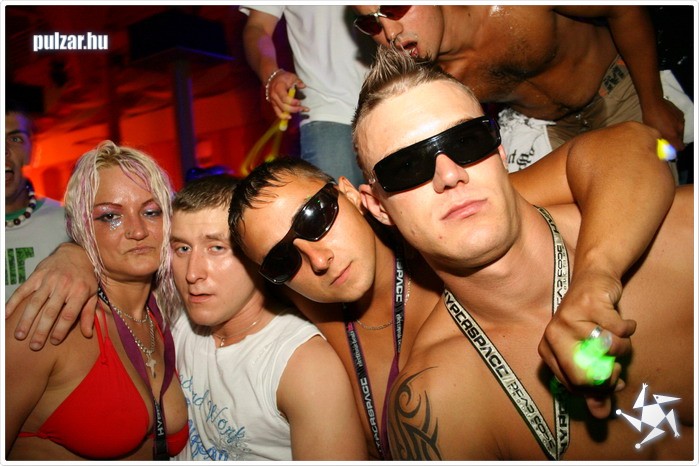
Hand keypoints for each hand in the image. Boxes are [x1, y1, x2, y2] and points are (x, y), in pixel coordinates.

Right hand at [5, 243, 96, 349]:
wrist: (76, 253)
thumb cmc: (85, 277)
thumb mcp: (93, 293)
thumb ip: (89, 313)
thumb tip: (87, 334)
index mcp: (80, 291)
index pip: (69, 314)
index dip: (61, 329)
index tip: (54, 342)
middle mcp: (64, 285)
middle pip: (50, 311)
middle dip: (41, 330)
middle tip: (34, 346)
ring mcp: (49, 280)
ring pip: (35, 303)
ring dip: (26, 320)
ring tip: (19, 336)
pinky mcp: (37, 275)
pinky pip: (23, 290)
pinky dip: (13, 302)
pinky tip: (5, 315)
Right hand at [267, 70, 307, 119]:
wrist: (271, 78)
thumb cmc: (283, 77)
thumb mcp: (291, 76)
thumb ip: (298, 81)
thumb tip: (304, 86)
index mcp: (278, 88)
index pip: (284, 98)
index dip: (292, 102)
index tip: (300, 102)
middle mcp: (274, 96)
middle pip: (283, 106)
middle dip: (294, 109)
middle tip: (303, 108)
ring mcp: (273, 102)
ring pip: (280, 111)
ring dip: (291, 113)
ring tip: (300, 112)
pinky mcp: (273, 105)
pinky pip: (277, 113)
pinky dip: (283, 117)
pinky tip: (290, 117)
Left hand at [538, 269, 635, 417]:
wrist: (594, 282)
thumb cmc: (590, 322)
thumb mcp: (589, 354)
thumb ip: (594, 385)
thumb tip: (600, 414)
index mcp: (548, 351)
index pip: (576, 385)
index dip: (600, 385)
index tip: (610, 376)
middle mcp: (553, 335)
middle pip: (588, 373)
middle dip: (611, 370)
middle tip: (614, 358)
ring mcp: (569, 319)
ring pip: (610, 349)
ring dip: (622, 344)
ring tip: (613, 332)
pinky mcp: (589, 305)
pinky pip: (620, 330)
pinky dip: (627, 327)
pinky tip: (619, 319)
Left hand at [642, 97, 685, 151]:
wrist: (654, 102)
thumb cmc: (650, 119)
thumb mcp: (653, 132)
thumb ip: (660, 141)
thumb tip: (663, 148)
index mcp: (672, 135)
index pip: (680, 148)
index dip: (675, 150)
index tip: (669, 151)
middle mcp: (679, 129)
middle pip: (680, 140)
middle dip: (674, 141)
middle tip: (665, 139)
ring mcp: (681, 121)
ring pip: (680, 131)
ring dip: (674, 132)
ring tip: (665, 129)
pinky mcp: (681, 114)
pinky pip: (679, 123)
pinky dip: (674, 125)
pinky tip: (667, 122)